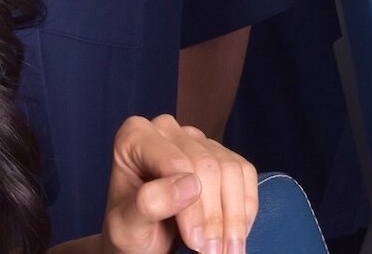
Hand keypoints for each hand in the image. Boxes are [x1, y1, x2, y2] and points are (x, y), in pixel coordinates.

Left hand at [100, 114, 257, 253]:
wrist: (144, 244)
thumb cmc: (129, 233)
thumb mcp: (126, 227)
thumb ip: (148, 205)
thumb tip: (189, 185)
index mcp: (134, 136)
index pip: (175, 162)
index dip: (191, 206)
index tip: (196, 242)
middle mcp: (166, 130)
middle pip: (206, 165)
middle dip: (214, 216)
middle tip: (212, 252)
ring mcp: (196, 139)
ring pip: (230, 169)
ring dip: (234, 217)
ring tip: (226, 250)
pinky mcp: (220, 154)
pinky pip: (245, 174)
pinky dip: (245, 210)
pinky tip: (234, 235)